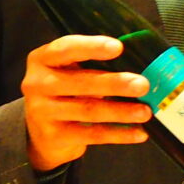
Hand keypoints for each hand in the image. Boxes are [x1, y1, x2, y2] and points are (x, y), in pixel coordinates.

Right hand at [20, 34, 150, 171]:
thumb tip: (138, 66)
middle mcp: (37, 84)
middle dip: (115, 83)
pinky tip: (139, 133)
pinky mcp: (54, 136)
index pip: (66, 49)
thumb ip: (92, 65)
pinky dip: (119, 134)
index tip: (118, 47)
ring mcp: (42, 111)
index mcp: (42, 59)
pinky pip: (92, 135)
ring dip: (122, 111)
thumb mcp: (67, 72)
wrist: (39, 133)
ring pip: (89, 110)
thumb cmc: (63, 92)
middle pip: (81, 82)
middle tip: (142, 85)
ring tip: (146, 111)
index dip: (92, 47)